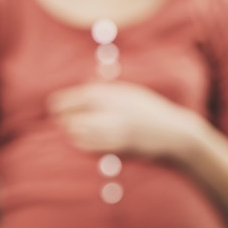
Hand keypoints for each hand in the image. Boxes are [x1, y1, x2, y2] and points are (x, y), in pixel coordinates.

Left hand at [49, 83, 201, 160]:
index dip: (60, 103)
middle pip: (74, 114)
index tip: (52, 106)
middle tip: (60, 120)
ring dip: (71, 131)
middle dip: (64, 118)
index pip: (76, 96)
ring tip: (69, 131)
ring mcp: (116, 127)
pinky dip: (81, 143)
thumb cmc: (150, 110)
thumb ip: (108, 88)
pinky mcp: (120, 143)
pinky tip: (77, 142)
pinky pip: (92, 145)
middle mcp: (113, 108)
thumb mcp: (130, 92)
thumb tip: (87, 82)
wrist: (175, 132)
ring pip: (80, 131)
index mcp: (113, 93)